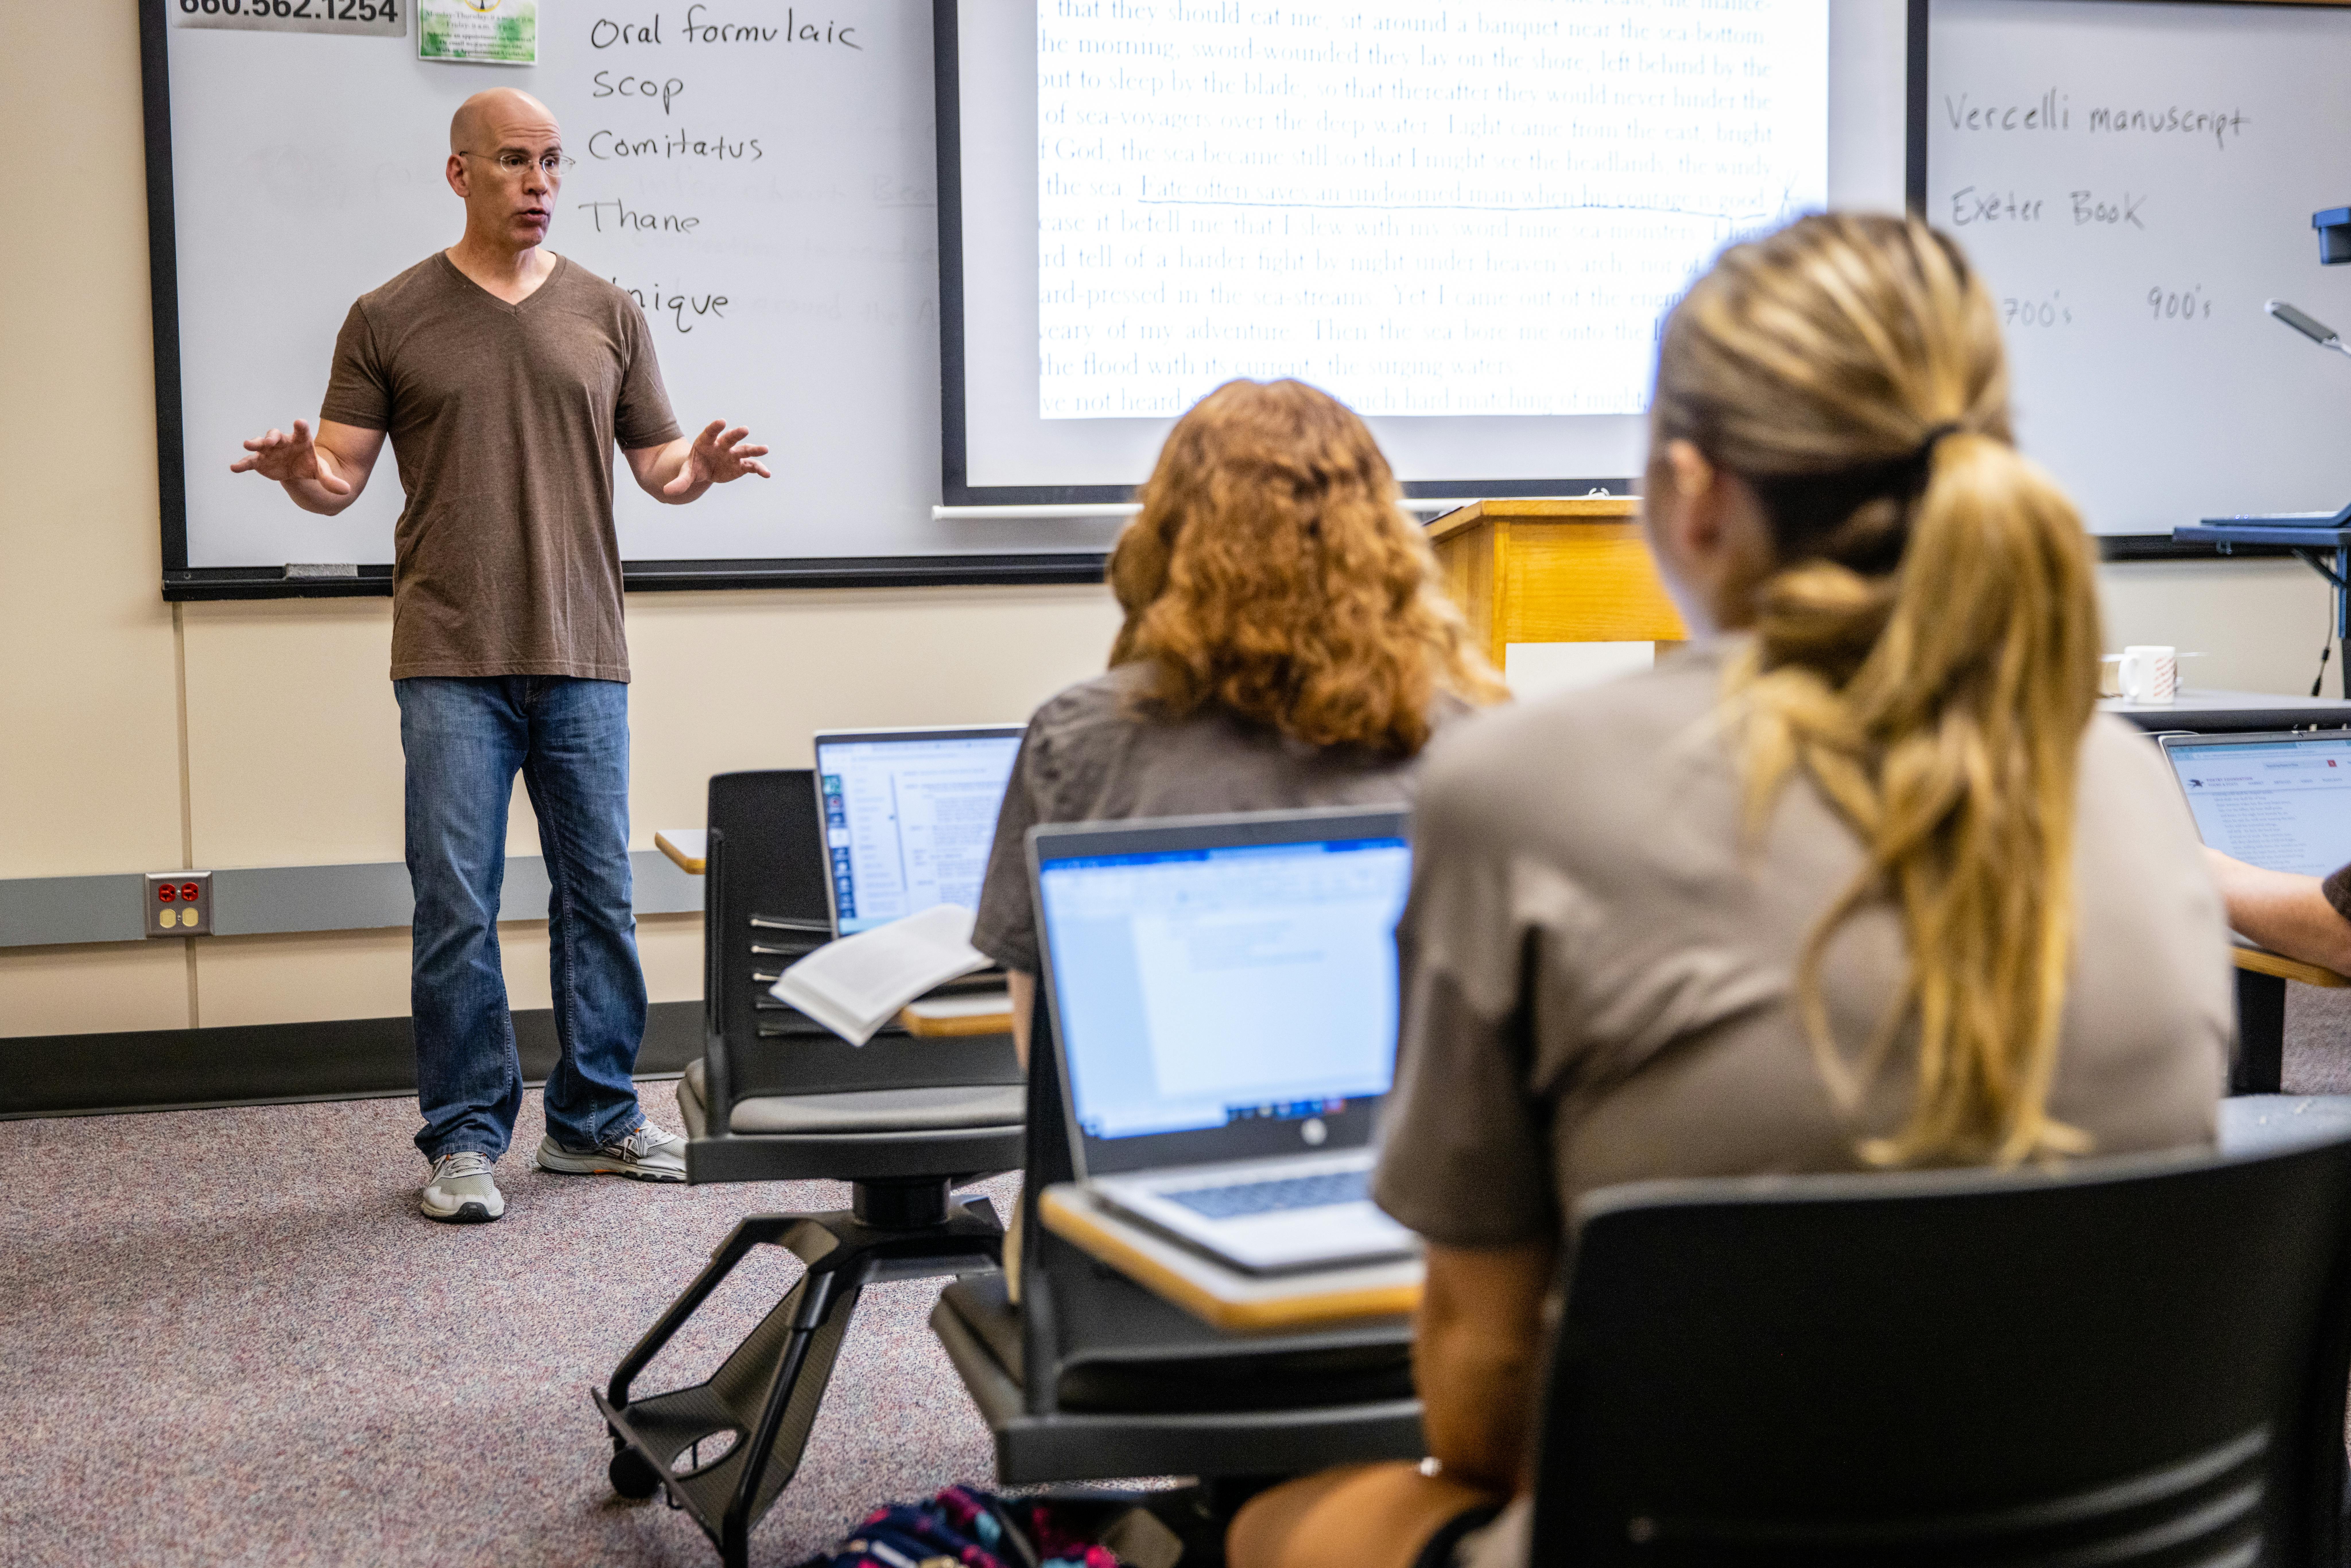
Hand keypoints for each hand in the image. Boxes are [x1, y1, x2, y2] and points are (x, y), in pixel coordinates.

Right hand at [230, 419, 351, 494]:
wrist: (297, 470)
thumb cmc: (309, 465)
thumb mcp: (321, 473)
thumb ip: (331, 480)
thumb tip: (347, 490)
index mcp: (300, 441)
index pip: (301, 432)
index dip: (300, 427)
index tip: (300, 422)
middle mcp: (282, 442)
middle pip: (276, 435)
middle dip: (272, 436)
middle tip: (270, 440)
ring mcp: (269, 450)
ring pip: (260, 444)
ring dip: (254, 443)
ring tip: (247, 444)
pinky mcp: (260, 461)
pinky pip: (249, 461)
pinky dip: (242, 464)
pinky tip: (234, 468)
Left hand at [663, 419, 771, 494]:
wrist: (704, 470)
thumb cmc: (695, 467)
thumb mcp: (686, 474)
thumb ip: (679, 481)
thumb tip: (667, 491)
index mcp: (706, 443)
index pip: (710, 432)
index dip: (715, 427)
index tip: (722, 422)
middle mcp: (722, 446)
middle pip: (730, 438)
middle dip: (736, 434)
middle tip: (745, 429)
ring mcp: (733, 454)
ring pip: (744, 449)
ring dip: (754, 449)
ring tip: (765, 449)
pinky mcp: (741, 465)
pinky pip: (751, 466)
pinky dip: (759, 469)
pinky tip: (767, 474)